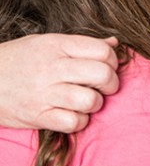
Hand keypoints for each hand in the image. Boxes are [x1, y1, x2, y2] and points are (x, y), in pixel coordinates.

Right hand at [0, 34, 118, 131]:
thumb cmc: (19, 59)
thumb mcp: (48, 42)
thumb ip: (82, 44)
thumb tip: (114, 44)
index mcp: (58, 45)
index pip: (102, 51)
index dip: (113, 60)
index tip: (108, 66)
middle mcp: (53, 68)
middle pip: (102, 74)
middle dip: (111, 82)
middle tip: (106, 86)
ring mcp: (44, 93)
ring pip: (90, 100)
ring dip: (96, 103)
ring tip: (88, 100)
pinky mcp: (37, 116)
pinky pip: (73, 122)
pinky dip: (79, 121)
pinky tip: (74, 114)